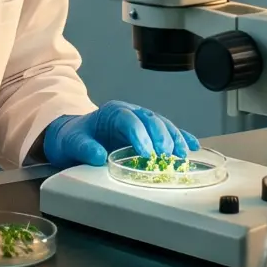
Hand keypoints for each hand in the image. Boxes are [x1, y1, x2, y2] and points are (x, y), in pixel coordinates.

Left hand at [42, 100, 197, 168]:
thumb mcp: (74, 142)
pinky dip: (181, 138)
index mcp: (113, 112)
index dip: (139, 134)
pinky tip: (192, 146)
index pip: (129, 120)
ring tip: (182, 154)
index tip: (146, 152)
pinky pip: (168, 133)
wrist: (78, 136)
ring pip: (162, 125)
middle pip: (150, 120)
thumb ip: (84, 148)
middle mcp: (130, 113)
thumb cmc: (77, 137)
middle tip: (167, 154)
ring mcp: (142, 122)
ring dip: (174, 138)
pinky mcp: (149, 133)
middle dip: (160, 136)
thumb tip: (97, 155)